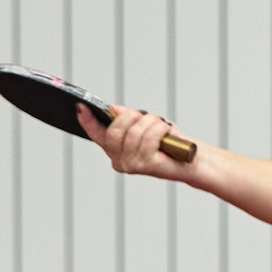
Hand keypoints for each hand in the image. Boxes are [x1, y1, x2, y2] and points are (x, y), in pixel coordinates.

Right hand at [77, 103, 197, 182]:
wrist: (190, 160)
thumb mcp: (145, 126)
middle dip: (132, 117)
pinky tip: (167, 131)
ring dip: (150, 123)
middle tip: (147, 116)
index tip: (81, 105)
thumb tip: (113, 110)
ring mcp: (131, 165)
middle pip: (115, 131)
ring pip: (133, 133)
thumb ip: (127, 119)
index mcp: (115, 150)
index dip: (87, 120)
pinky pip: (148, 138)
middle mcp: (119, 160)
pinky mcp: (146, 166)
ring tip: (161, 126)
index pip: (96, 133)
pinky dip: (159, 129)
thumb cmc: (168, 142)